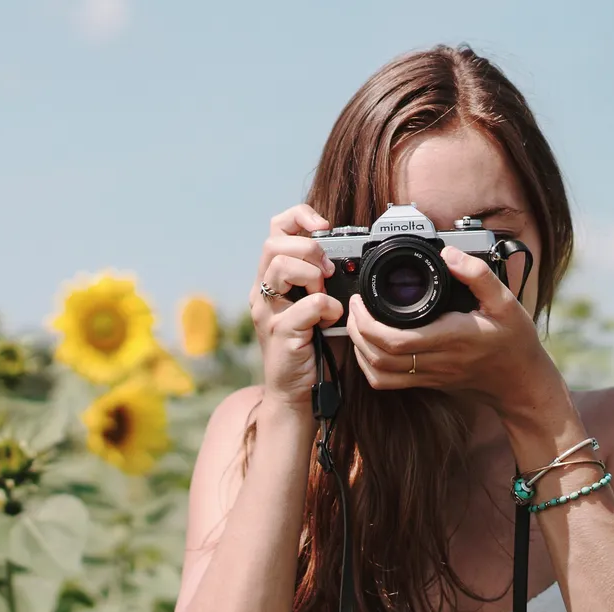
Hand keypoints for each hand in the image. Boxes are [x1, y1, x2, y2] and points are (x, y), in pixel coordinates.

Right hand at [248, 204, 342, 412]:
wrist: (297, 392)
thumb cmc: (311, 347)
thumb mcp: (316, 305)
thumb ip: (324, 280)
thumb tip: (351, 255)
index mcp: (270, 279)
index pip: (275, 230)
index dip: (299, 217)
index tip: (324, 226)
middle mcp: (262, 292)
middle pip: (274, 243)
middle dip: (309, 249)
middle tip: (329, 271)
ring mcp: (267, 312)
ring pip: (282, 266)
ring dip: (313, 275)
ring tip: (325, 294)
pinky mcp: (279, 333)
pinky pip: (307, 304)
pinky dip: (327, 307)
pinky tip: (331, 319)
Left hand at [345, 245, 558, 415]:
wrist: (520, 381)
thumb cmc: (514, 341)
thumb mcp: (506, 301)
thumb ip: (479, 275)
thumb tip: (449, 253)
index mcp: (452, 338)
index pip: (397, 340)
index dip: (368, 322)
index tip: (362, 298)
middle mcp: (437, 361)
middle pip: (379, 356)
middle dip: (357, 330)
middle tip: (354, 305)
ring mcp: (429, 375)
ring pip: (378, 373)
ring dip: (359, 348)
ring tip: (357, 322)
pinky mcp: (426, 383)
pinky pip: (387, 382)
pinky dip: (369, 366)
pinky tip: (369, 346)